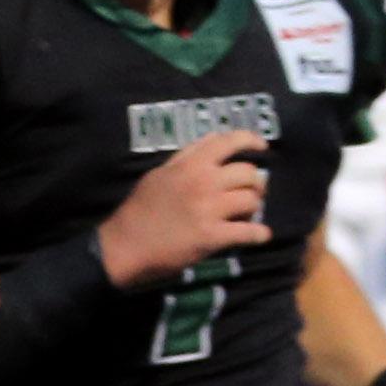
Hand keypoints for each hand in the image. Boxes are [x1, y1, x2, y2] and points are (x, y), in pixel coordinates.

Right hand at [93, 129, 267, 289]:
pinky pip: (249, 232)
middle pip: (248, 173)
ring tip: (246, 215)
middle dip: (255, 183)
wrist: (124, 247)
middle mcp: (204, 182)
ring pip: (251, 201)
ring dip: (254, 208)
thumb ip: (187, 155)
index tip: (262, 148)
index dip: (251, 141)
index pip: (229, 142)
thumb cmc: (139, 210)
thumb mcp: (159, 174)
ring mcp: (209, 210)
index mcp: (190, 165)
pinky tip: (260, 235)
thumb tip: (213, 138)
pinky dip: (259, 234)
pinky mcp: (212, 237)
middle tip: (251, 193)